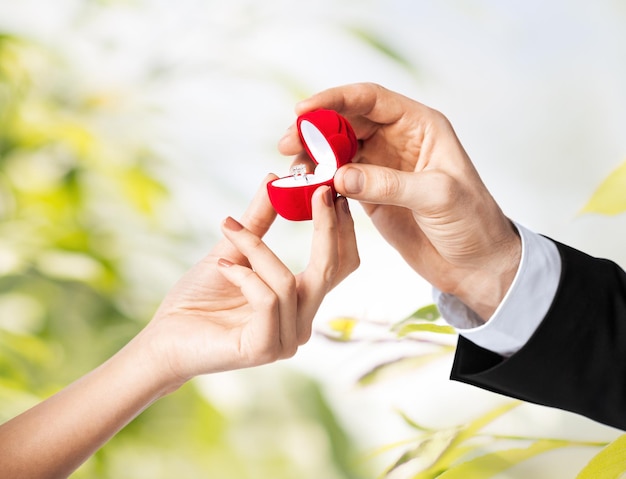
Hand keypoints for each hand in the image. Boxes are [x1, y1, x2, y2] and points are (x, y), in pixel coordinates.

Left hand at [137, 174, 358, 387]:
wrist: (164, 338)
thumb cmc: (198, 297)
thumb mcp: (234, 249)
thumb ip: (259, 220)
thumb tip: (274, 179)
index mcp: (301, 302)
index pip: (339, 265)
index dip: (342, 229)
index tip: (331, 189)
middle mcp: (301, 323)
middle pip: (330, 271)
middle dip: (327, 228)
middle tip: (318, 191)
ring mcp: (286, 340)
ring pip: (288, 282)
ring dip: (257, 250)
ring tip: (229, 232)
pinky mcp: (264, 349)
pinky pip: (267, 300)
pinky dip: (244, 276)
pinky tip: (221, 267)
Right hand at [279, 83, 519, 319]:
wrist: (475, 264)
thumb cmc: (472, 223)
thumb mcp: (437, 197)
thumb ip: (389, 184)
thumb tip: (339, 176)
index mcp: (420, 126)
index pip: (370, 100)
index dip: (335, 100)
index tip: (302, 110)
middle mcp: (398, 140)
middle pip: (347, 122)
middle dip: (314, 129)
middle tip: (287, 144)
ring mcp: (382, 167)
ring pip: (338, 151)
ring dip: (313, 157)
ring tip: (292, 170)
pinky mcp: (372, 194)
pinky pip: (338, 180)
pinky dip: (319, 182)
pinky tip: (304, 188)